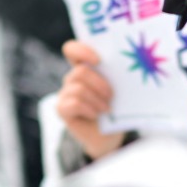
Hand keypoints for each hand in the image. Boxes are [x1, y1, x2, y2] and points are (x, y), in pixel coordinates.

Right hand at [58, 40, 124, 159]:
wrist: (109, 136)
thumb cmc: (116, 110)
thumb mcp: (119, 90)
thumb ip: (115, 77)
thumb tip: (125, 69)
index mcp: (85, 67)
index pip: (72, 50)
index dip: (82, 50)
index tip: (98, 60)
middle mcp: (72, 78)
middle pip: (80, 71)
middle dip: (99, 84)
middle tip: (111, 96)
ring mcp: (65, 93)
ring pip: (79, 88)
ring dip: (96, 100)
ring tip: (106, 109)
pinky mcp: (62, 109)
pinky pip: (73, 103)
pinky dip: (88, 109)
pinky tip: (96, 115)